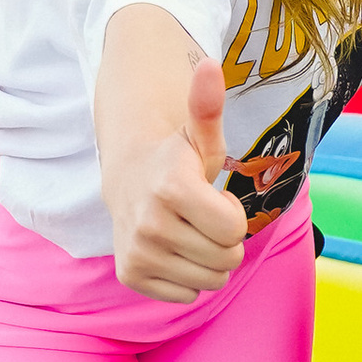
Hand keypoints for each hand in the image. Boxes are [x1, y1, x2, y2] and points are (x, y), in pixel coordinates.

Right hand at [108, 54, 246, 300]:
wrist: (127, 178)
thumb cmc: (176, 158)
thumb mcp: (199, 134)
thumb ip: (208, 106)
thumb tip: (210, 65)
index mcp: (171, 188)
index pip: (234, 232)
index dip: (233, 216)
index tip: (215, 199)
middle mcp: (149, 223)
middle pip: (226, 260)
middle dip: (224, 241)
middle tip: (203, 218)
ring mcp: (137, 252)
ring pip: (210, 282)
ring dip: (209, 261)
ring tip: (190, 233)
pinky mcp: (130, 274)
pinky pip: (187, 296)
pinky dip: (187, 278)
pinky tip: (173, 250)